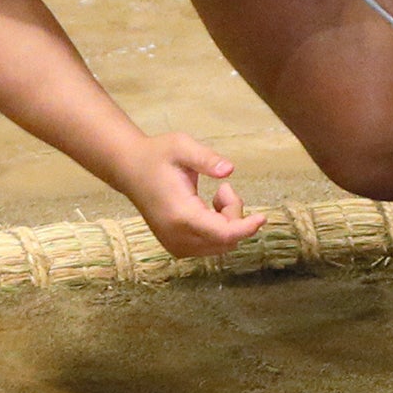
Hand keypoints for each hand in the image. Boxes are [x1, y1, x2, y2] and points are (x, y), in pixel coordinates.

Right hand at [123, 132, 266, 256]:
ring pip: (220, 245)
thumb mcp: (182, 146)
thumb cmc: (157, 155)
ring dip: (227, 222)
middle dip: (235, 216)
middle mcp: (177, 236)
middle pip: (225, 240)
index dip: (246, 228)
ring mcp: (174, 244)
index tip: (263, 217)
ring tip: (214, 195)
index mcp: (180, 214)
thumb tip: (229, 169)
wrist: (130, 169)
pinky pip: (210, 246)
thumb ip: (206, 158)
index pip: (222, 234)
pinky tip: (207, 207)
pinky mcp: (176, 246)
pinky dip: (218, 229)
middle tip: (224, 188)